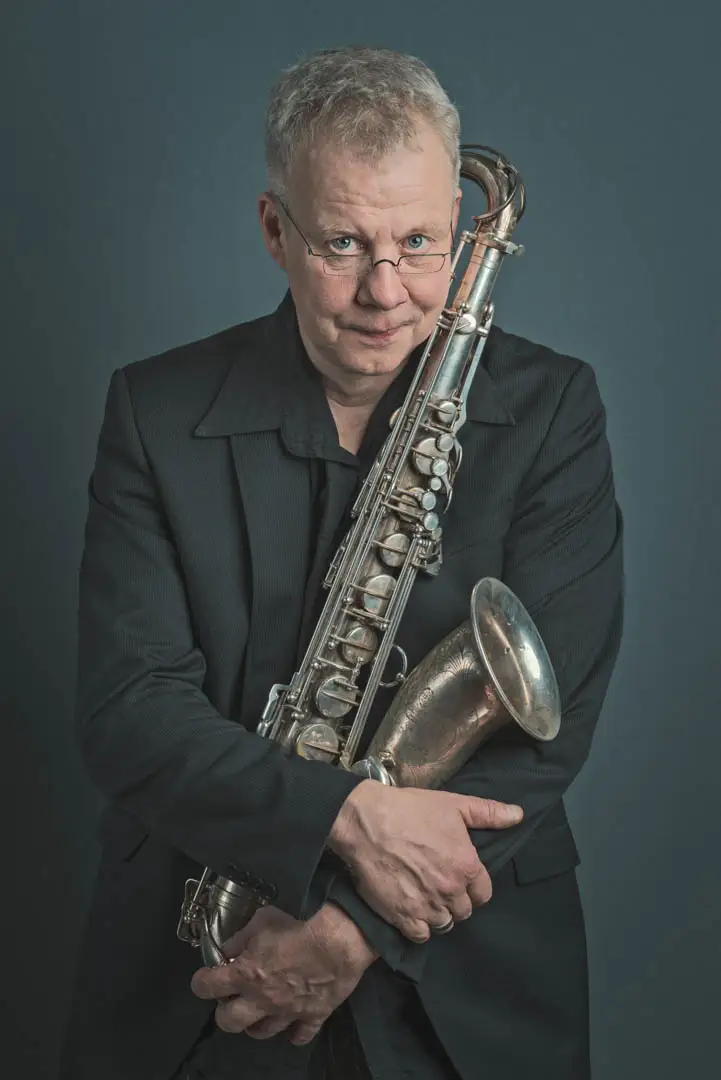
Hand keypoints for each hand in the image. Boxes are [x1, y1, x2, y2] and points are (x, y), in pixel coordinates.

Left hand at [190, 902, 376, 1045]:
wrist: (338, 940)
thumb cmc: (299, 923)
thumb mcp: (262, 919)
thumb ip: (242, 937)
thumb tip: (229, 947)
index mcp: (244, 974)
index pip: (207, 986)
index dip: (201, 982)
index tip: (204, 978)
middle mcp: (261, 999)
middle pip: (228, 1022)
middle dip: (224, 1013)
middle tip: (231, 999)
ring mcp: (286, 1013)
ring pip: (261, 1033)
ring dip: (255, 1023)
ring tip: (259, 1011)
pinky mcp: (312, 1017)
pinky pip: (299, 1036)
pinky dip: (293, 1032)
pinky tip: (292, 1022)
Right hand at [328, 781, 523, 942]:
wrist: (367, 822)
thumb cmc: (410, 810)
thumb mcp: (453, 805)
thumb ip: (488, 813)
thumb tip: (518, 815)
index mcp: (467, 867)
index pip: (484, 894)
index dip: (473, 886)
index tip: (460, 878)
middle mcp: (450, 891)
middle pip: (464, 911)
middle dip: (456, 900)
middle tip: (440, 884)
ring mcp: (427, 906)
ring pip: (444, 923)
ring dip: (438, 913)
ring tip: (426, 897)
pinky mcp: (402, 916)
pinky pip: (421, 935)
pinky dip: (419, 926)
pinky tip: (412, 909)